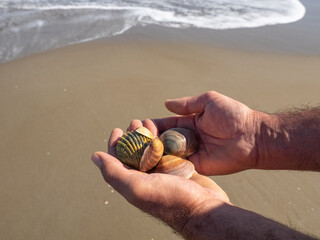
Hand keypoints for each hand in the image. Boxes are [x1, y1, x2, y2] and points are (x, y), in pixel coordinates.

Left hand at [91, 127, 229, 233]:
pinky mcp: (178, 168)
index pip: (117, 161)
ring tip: (149, 122)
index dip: (115, 144)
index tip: (118, 130)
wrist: (203, 209)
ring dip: (148, 135)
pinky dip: (164, 139)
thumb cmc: (170, 200)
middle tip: (136, 122)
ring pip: (151, 149)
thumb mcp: (137, 187)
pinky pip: (168, 150)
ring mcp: (163, 173)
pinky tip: (166, 130)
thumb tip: (95, 157)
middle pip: (135, 152)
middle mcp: (146, 178)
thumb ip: (114, 172)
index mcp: (133, 183)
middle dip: (133, 136)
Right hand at [148, 91, 261, 174]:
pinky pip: (177, 166)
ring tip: (137, 152)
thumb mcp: (209, 101)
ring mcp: (190, 153)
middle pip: (162, 140)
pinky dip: (165, 165)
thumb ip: (188, 104)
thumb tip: (166, 103)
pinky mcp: (196, 166)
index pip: (165, 124)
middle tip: (134, 140)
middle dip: (149, 140)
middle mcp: (186, 139)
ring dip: (153, 153)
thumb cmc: (233, 115)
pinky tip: (150, 164)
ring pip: (167, 154)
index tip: (138, 125)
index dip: (151, 125)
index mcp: (188, 123)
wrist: (252, 136)